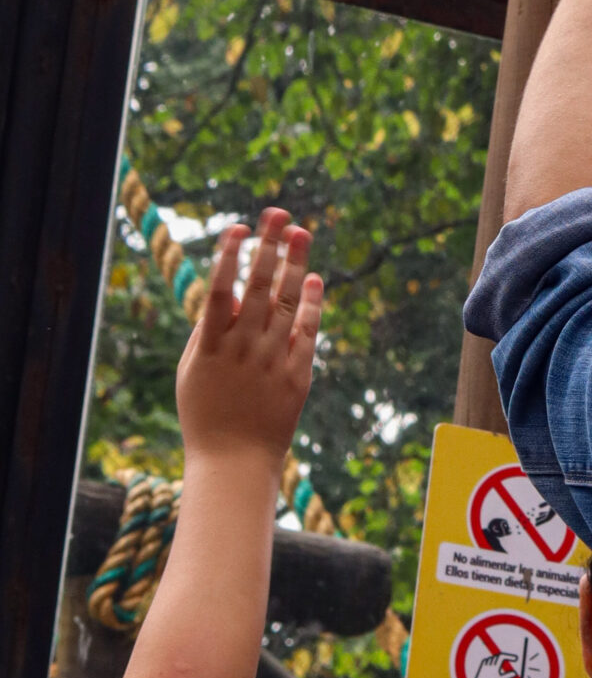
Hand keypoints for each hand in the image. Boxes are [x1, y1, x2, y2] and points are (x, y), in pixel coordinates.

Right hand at [177, 209, 321, 463]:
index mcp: (210, 347)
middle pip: (259, 288)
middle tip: (278, 213)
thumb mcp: (192, 370)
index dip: (229, 257)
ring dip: (295, 265)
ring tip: (301, 232)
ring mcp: (272, 362)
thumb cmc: (206, 413)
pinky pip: (307, 332)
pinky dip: (312, 305)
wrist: (233, 464)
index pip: (220, 291)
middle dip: (269, 246)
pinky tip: (314, 278)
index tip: (238, 228)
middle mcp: (243, 349)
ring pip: (287, 303)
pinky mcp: (297, 376)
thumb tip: (231, 293)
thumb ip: (209, 330)